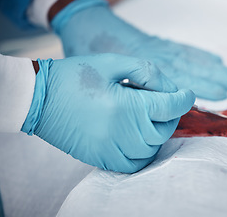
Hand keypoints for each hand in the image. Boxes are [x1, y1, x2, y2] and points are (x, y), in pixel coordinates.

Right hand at [21, 54, 194, 172]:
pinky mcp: (101, 158)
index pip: (169, 107)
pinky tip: (139, 137)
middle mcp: (121, 132)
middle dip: (170, 115)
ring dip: (157, 133)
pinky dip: (143, 153)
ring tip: (147, 117)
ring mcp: (110, 149)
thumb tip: (171, 87)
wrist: (39, 98)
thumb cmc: (74, 76)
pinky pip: (133, 164)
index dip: (184, 99)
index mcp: (125, 106)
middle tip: (162, 103)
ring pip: (151, 149)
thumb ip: (146, 72)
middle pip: (163, 131)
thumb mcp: (112, 62)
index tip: (188, 94)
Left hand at [51, 0, 226, 99]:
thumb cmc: (94, 55)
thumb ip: (129, 91)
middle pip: (193, 68)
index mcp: (145, 66)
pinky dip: (201, 55)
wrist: (90, 26)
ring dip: (216, 68)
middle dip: (217, 78)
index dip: (199, 88)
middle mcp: (158, 57)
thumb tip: (150, 109)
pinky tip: (215, 60)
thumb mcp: (106, 76)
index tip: (220, 96)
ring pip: (193, 60)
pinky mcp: (160, 44)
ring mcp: (161, 49)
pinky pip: (184, 49)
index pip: (178, 80)